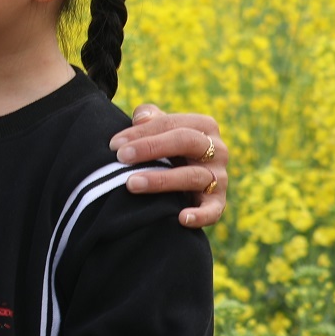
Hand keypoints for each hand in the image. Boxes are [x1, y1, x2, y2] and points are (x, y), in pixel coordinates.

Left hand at [110, 107, 228, 228]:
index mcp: (204, 126)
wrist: (183, 183)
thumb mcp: (161, 130)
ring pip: (193, 176)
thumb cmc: (167, 150)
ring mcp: (219, 177)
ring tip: (132, 184)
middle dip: (151, 148)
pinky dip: (200, 215)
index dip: (141, 132)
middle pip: (186, 141)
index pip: (171, 123)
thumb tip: (140, 117)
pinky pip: (213, 210)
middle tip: (121, 157)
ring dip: (161, 180)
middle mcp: (218, 150)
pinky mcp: (219, 202)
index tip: (115, 144)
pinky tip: (181, 218)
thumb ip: (150, 118)